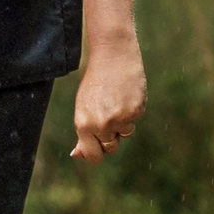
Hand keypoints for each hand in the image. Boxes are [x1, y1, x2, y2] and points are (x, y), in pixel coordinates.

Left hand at [72, 35, 146, 161]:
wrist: (113, 57)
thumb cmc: (95, 83)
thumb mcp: (83, 108)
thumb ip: (83, 133)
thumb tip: (78, 155)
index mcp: (83, 124)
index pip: (93, 156)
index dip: (97, 154)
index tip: (99, 148)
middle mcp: (101, 124)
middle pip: (111, 148)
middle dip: (111, 139)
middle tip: (108, 117)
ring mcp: (119, 119)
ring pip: (125, 134)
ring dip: (123, 123)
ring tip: (116, 101)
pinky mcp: (135, 112)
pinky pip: (135, 120)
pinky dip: (132, 111)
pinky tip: (126, 95)